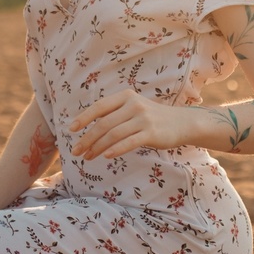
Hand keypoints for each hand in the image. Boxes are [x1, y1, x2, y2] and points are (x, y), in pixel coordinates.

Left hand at [69, 89, 184, 159]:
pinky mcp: (151, 133)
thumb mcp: (133, 108)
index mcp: (125, 96)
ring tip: (88, 157)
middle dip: (87, 138)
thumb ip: (114, 113)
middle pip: (103, 123)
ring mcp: (143, 119)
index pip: (99, 107)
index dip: (84, 118)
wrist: (182, 122)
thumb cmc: (152, 118)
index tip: (71, 130)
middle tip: (76, 151)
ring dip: (97, 147)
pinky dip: (115, 149)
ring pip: (113, 134)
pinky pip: (129, 142)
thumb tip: (88, 128)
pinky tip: (106, 156)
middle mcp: (133, 105)